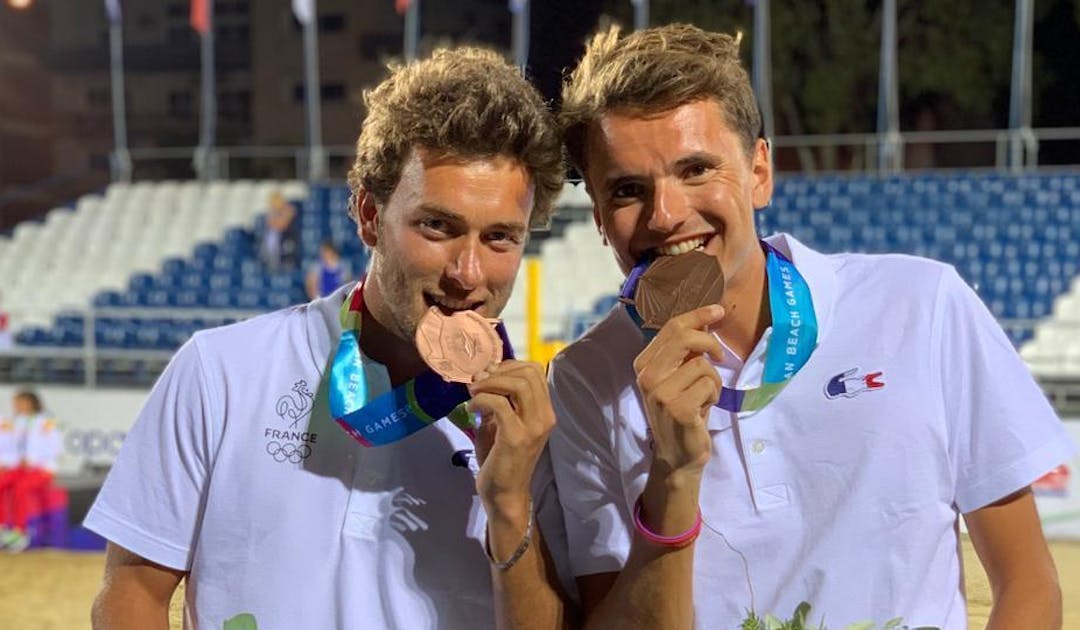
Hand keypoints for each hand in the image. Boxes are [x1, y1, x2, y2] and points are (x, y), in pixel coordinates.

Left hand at [467, 360, 554, 514]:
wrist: (504, 494)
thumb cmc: (501, 459)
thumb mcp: (503, 424)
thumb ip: (499, 400)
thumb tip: (483, 376)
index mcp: (545, 411)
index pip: (536, 371)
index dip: (510, 365)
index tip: (488, 373)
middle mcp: (545, 417)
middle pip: (529, 373)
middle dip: (499, 371)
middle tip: (477, 381)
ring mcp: (533, 427)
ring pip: (518, 384)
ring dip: (490, 382)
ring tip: (473, 392)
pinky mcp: (516, 437)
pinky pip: (499, 404)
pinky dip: (481, 400)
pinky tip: (471, 409)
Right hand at [633, 304, 724, 475]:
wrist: (677, 455)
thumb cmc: (683, 411)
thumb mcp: (678, 377)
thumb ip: (685, 352)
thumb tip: (708, 319)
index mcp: (644, 364)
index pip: (672, 327)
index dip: (698, 315)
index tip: (717, 310)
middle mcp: (647, 376)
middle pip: (684, 337)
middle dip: (709, 341)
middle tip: (719, 356)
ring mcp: (660, 392)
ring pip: (702, 365)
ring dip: (713, 381)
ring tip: (703, 397)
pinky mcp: (677, 408)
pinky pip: (709, 384)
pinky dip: (714, 395)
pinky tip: (703, 409)